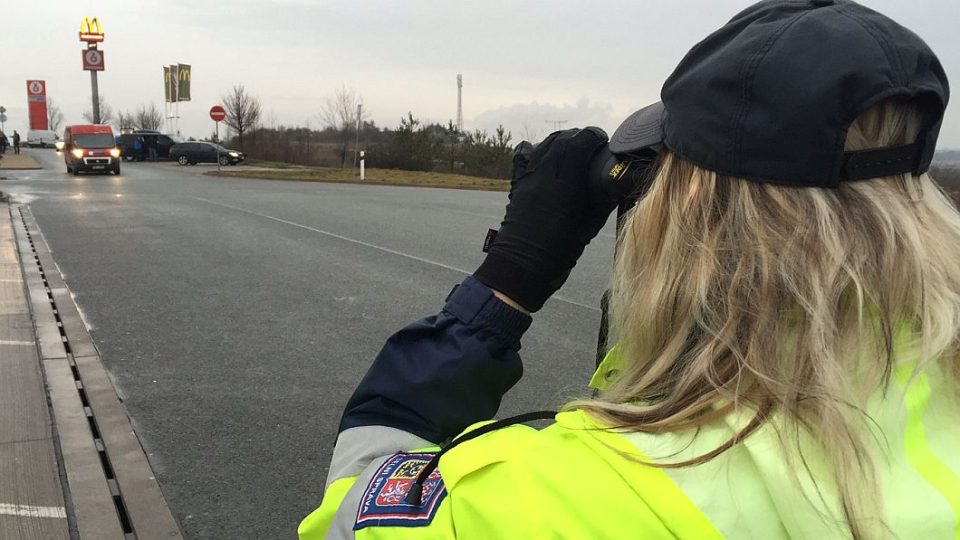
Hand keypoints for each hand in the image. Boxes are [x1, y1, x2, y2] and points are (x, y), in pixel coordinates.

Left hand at [474, 127, 614, 311]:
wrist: (519, 269)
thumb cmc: (555, 257)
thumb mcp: (586, 232)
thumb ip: (599, 206)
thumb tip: (613, 187)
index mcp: (563, 189)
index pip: (578, 146)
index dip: (593, 137)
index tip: (603, 140)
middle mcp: (542, 179)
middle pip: (560, 141)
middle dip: (579, 137)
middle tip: (591, 145)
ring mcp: (526, 181)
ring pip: (542, 145)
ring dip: (559, 140)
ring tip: (571, 148)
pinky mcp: (516, 187)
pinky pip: (523, 158)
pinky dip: (534, 150)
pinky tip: (543, 155)